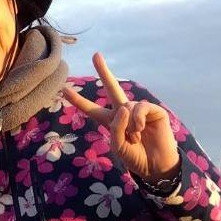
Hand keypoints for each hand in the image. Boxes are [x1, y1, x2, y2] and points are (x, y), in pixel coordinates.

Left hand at [63, 52, 179, 182]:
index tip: (64, 89)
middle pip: (111, 88)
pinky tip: (142, 129)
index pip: (92, 109)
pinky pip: (140, 107)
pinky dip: (138, 119)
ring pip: (126, 106)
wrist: (156, 166)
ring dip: (129, 124)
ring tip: (136, 137)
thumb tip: (125, 107)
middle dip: (104, 71)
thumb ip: (116, 126)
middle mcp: (124, 112)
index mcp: (111, 121)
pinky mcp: (153, 111)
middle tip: (96, 55)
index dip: (79, 100)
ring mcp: (139, 110)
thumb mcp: (118, 145)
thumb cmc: (135, 157)